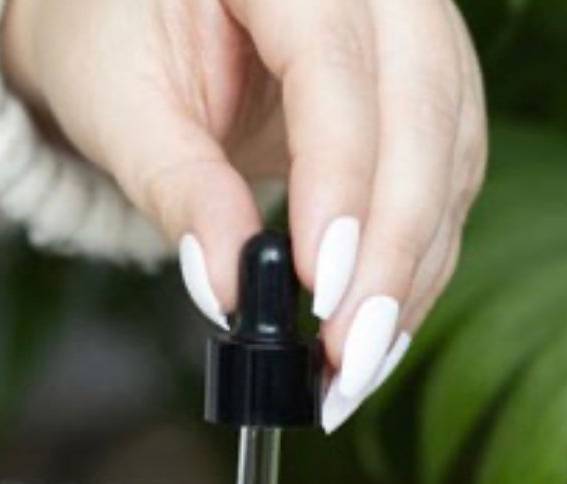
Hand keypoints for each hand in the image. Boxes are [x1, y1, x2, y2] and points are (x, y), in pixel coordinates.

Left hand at [1, 0, 487, 426]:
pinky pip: (449, 179)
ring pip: (449, 155)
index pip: (333, 64)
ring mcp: (416, 28)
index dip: (338, 180)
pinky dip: (417, 263)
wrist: (143, 14)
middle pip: (420, 111)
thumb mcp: (122, 109)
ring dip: (411, 274)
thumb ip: (178, 191)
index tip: (319, 286)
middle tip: (347, 358)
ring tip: (357, 365)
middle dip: (390, 253)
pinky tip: (381, 328)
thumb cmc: (117, 39)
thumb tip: (228, 291)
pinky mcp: (432, 87)